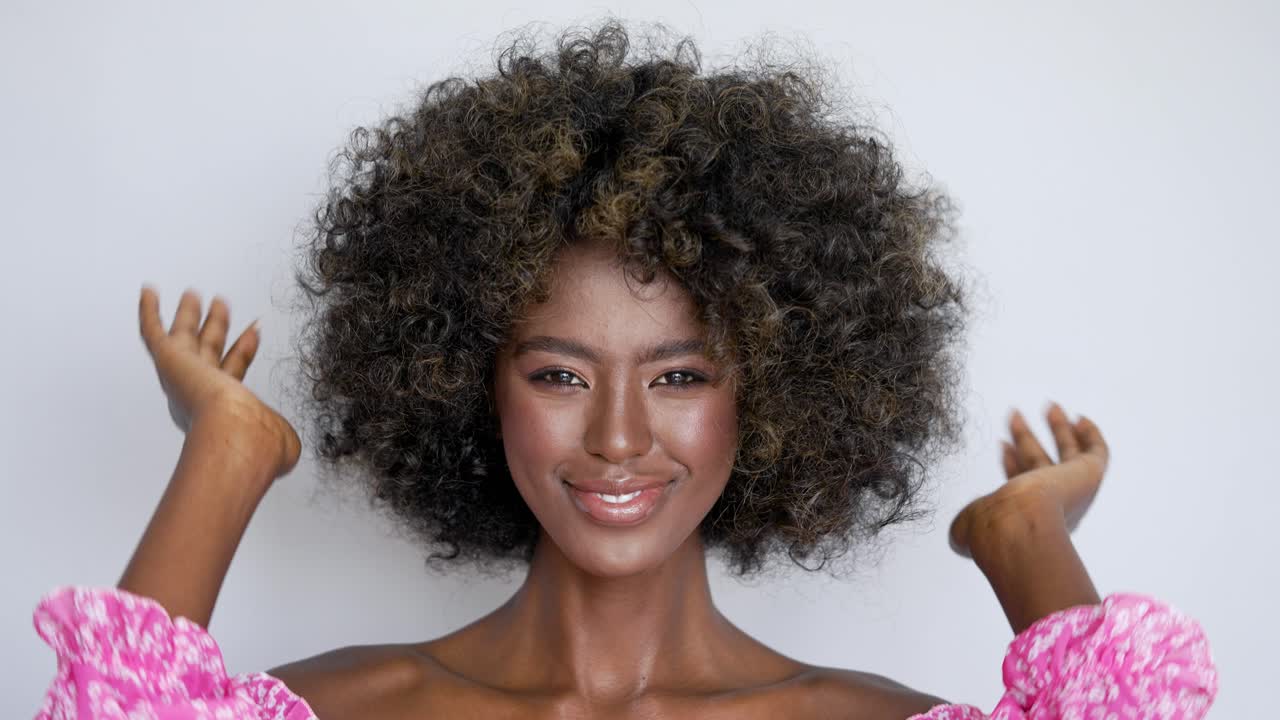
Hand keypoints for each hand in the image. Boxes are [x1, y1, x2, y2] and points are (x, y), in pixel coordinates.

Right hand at [138, 285, 300, 478]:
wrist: (234, 431)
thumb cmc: (253, 435)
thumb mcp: (272, 432)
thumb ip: (278, 434)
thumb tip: (287, 446)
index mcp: (220, 408)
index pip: (232, 368)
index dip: (243, 348)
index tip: (255, 328)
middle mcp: (197, 392)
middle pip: (205, 350)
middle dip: (214, 326)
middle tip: (219, 304)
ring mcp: (180, 376)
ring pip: (182, 337)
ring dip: (188, 315)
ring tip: (193, 294)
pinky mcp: (167, 361)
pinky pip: (153, 331)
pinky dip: (149, 310)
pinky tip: (149, 291)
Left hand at [949, 402, 1109, 557]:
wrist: (1019, 524)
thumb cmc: (991, 526)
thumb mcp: (969, 528)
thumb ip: (965, 530)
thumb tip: (958, 538)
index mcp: (1026, 516)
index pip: (1020, 483)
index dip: (1011, 462)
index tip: (1001, 443)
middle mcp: (1054, 506)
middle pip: (1041, 464)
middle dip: (1027, 439)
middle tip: (1017, 415)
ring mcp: (1073, 490)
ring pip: (1068, 454)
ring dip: (1059, 429)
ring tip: (1049, 406)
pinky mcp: (1090, 474)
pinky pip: (1097, 452)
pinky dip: (1091, 436)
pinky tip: (1080, 419)